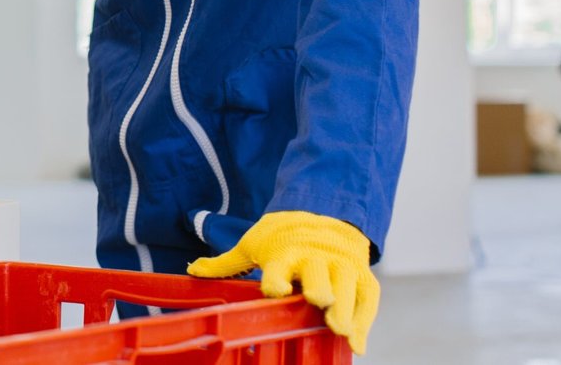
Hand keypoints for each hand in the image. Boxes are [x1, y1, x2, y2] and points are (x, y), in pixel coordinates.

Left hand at [187, 210, 379, 354]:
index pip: (279, 267)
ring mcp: (341, 267)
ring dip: (345, 309)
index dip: (276, 279)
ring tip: (341, 330)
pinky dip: (364, 322)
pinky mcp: (362, 276)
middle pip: (319, 274)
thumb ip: (226, 264)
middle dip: (319, 288)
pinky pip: (367, 299)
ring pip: (347, 287)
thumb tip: (193, 269)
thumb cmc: (283, 238)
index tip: (275, 289)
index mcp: (285, 253)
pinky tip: (357, 344)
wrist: (325, 215)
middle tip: (320, 302)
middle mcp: (315, 259)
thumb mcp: (253, 244)